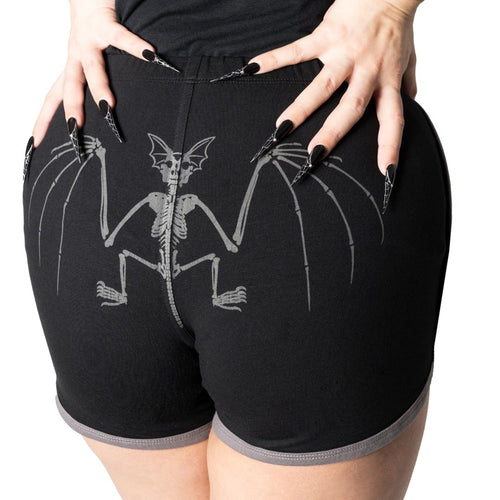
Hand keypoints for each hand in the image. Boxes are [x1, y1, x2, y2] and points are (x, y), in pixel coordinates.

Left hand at [31, 0, 177, 149]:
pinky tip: (150, 55)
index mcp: (73, 66)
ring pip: (92, 66)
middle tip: (76, 131)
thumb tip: (111, 111)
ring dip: (99, 87)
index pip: (54, 96)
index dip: (44, 119)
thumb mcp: (92, 57)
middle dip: (73, 109)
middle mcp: (77, 54)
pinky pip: (121, 36)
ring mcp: (89, 39)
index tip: (35, 142)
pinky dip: (136, 47)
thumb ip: (99, 81)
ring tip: (107, 105)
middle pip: (71, 86)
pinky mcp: (105, 22)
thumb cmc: (95, 25)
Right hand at [244, 0, 421, 176]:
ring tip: (282, 128)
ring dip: (302, 107)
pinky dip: (275, 59)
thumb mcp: (408, 60)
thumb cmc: (397, 26)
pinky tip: (253, 68)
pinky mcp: (327, 35)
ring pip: (323, 85)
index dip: (389, 146)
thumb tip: (411, 104)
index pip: (392, 120)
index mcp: (387, 82)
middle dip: (332, 132)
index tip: (384, 173)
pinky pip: (298, 50)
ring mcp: (345, 54)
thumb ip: (407, 85)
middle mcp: (367, 72)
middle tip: (313, 154)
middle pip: (350, 108)